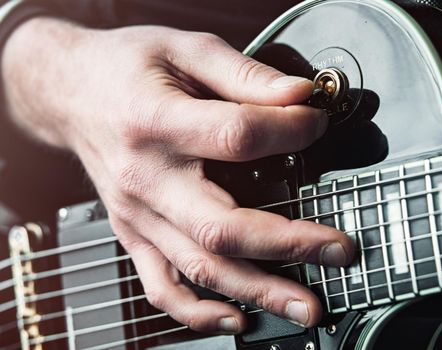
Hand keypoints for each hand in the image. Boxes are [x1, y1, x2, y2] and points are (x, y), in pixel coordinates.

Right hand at [2, 18, 353, 332]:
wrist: (67, 91)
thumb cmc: (125, 67)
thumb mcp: (184, 48)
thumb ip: (244, 74)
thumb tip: (300, 95)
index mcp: (156, 121)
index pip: (237, 136)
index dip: (290, 130)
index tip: (316, 124)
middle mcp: (144, 177)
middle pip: (222, 226)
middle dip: (289, 244)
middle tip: (339, 252)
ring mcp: (136, 214)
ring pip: (199, 266)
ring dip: (258, 290)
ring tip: (306, 305)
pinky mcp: (132, 232)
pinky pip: (159, 286)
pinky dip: (198, 313)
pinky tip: (236, 319)